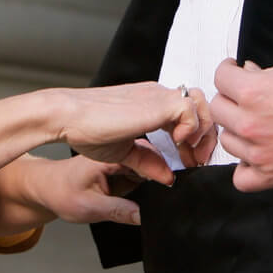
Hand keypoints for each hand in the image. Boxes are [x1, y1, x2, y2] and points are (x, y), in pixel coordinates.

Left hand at [26, 154, 159, 225]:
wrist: (47, 188)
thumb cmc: (61, 193)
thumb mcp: (88, 207)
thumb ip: (118, 211)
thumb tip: (143, 216)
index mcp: (109, 156)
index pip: (144, 158)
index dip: (160, 172)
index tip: (170, 186)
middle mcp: (118, 154)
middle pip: (152, 159)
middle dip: (164, 173)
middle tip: (170, 194)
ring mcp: (122, 161)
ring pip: (151, 167)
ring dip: (159, 178)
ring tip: (163, 195)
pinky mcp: (123, 169)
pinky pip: (144, 174)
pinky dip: (151, 182)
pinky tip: (152, 194)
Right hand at [60, 82, 216, 182]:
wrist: (67, 117)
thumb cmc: (85, 130)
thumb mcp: (124, 152)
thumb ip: (148, 162)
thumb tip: (168, 177)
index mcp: (150, 103)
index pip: (188, 113)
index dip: (195, 138)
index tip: (189, 161)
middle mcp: (157, 95)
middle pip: (200, 106)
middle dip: (205, 136)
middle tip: (197, 161)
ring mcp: (158, 96)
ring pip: (200, 103)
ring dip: (201, 130)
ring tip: (189, 153)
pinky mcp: (157, 102)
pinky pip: (189, 109)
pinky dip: (190, 128)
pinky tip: (177, 143)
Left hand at [212, 54, 272, 192]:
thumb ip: (268, 69)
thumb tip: (250, 72)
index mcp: (255, 91)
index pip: (220, 77)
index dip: (229, 71)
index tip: (234, 73)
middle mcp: (251, 123)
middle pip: (218, 108)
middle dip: (232, 99)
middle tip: (247, 98)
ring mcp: (259, 152)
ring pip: (227, 140)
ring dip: (238, 131)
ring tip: (258, 126)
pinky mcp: (270, 175)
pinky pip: (240, 177)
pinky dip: (245, 167)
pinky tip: (257, 154)